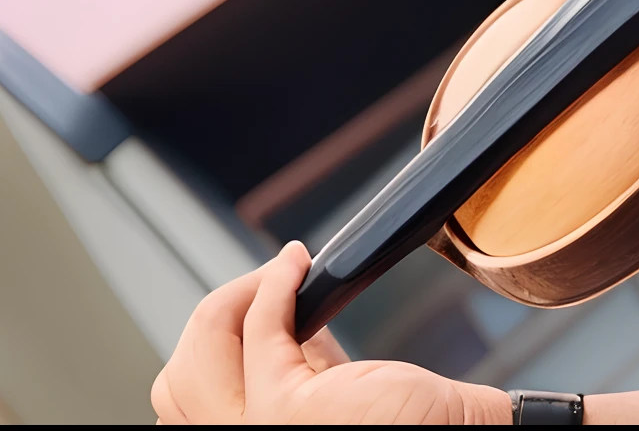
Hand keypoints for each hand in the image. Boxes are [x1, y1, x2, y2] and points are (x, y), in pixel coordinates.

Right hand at [151, 241, 510, 423]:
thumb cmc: (422, 423)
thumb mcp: (347, 395)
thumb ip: (311, 366)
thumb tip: (297, 321)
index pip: (204, 395)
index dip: (232, 337)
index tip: (269, 302)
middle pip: (177, 385)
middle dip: (215, 318)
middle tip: (267, 284)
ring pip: (195, 357)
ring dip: (233, 299)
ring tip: (280, 273)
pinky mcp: (284, 409)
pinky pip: (259, 325)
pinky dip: (274, 283)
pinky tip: (297, 264)